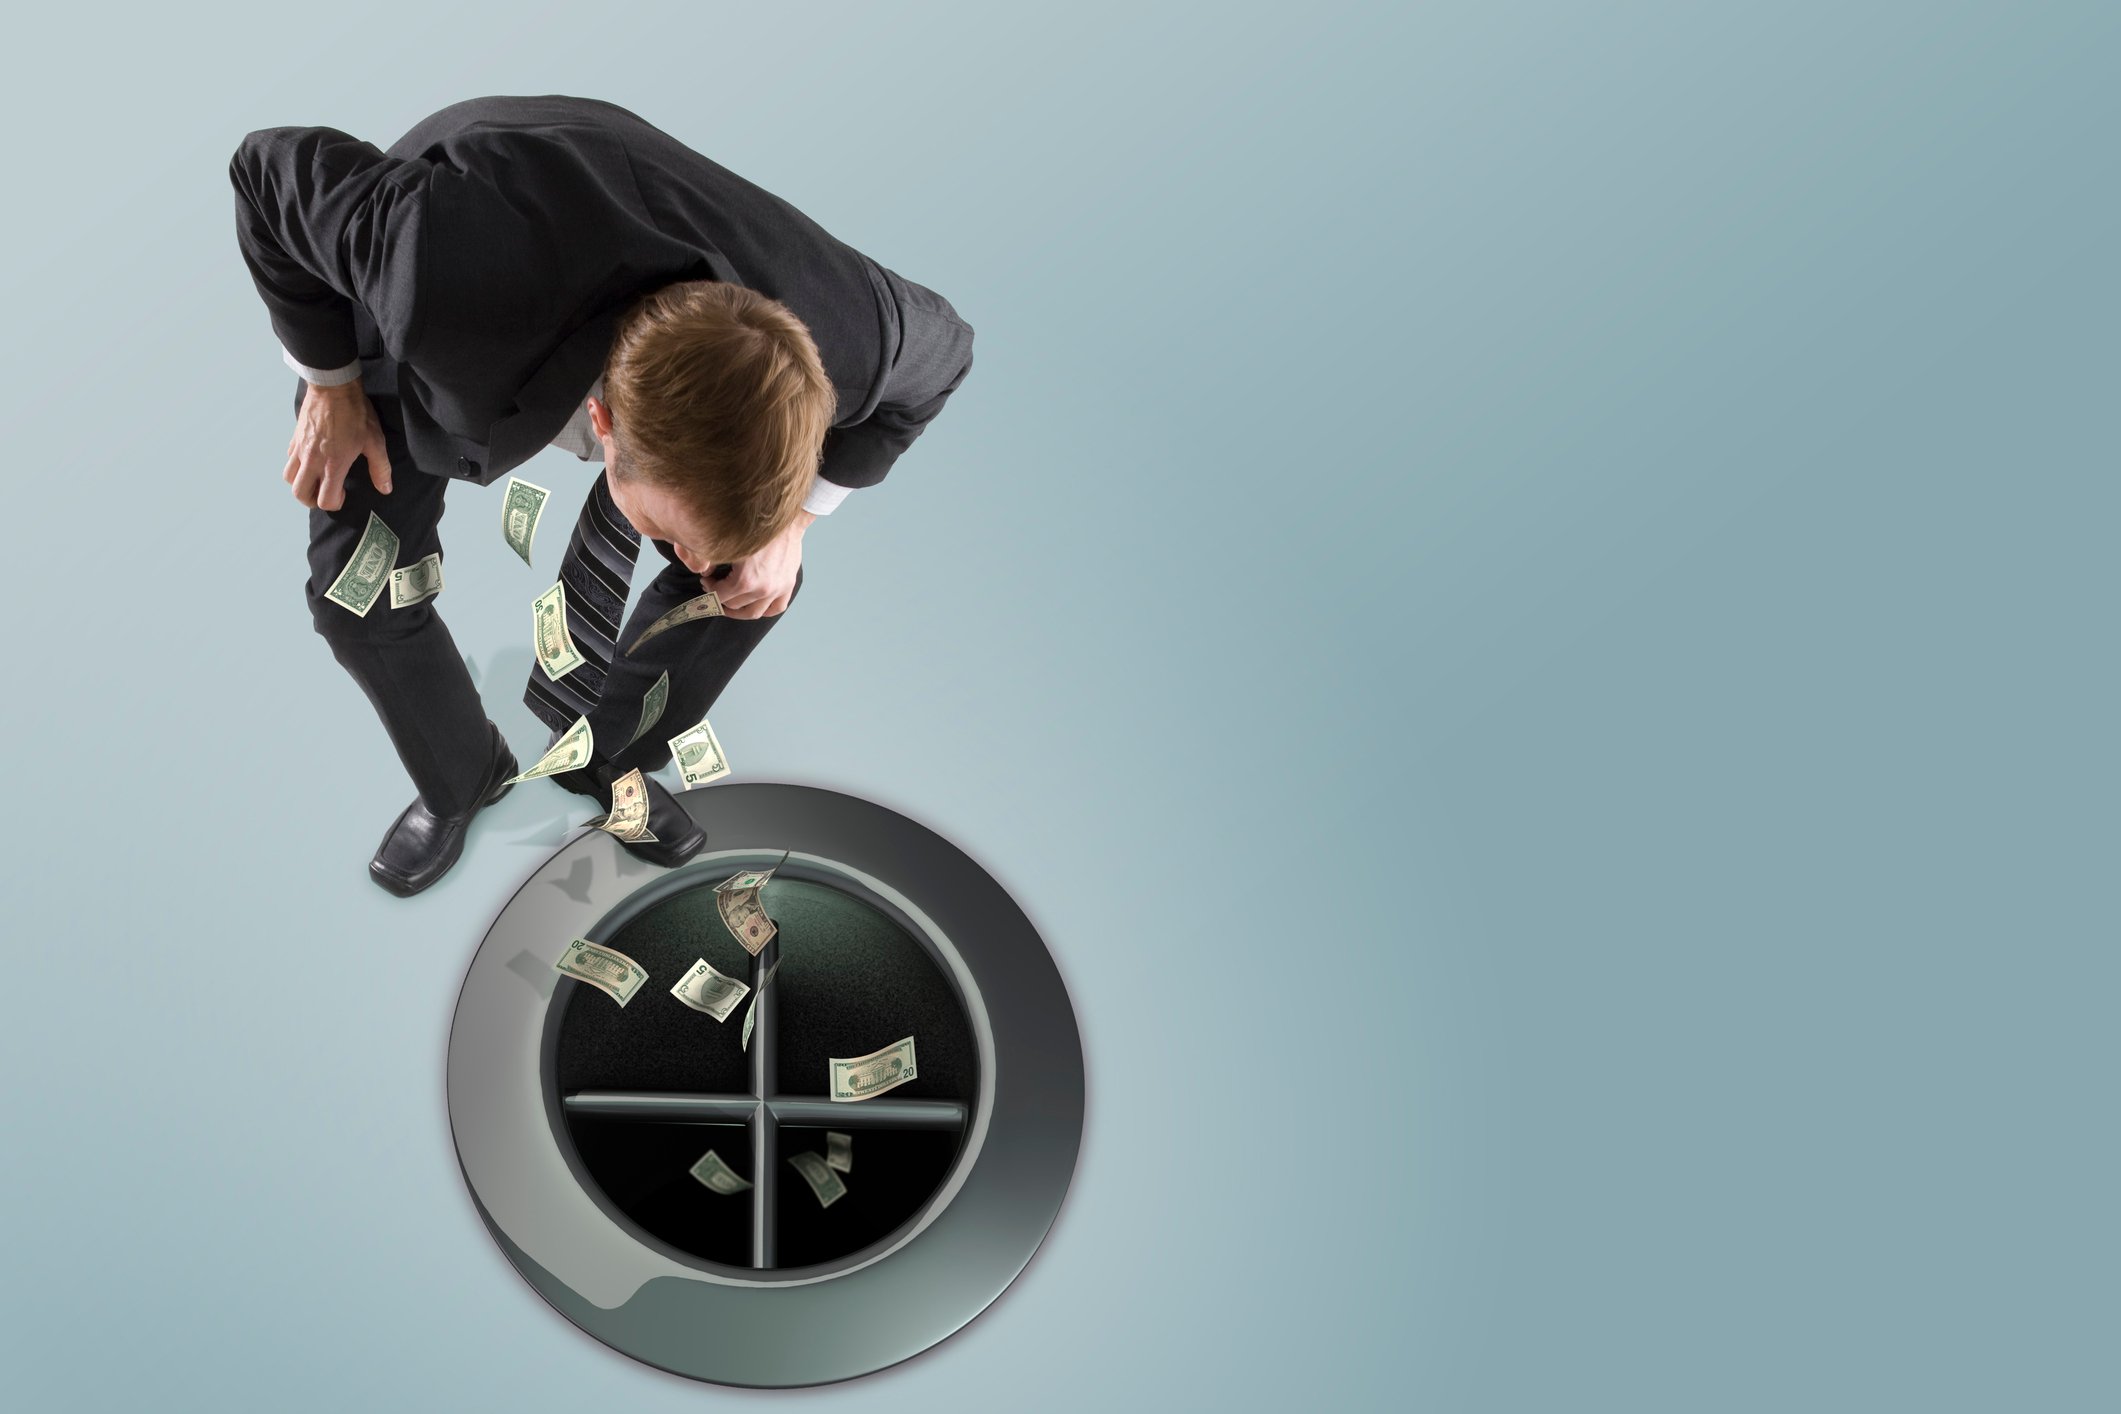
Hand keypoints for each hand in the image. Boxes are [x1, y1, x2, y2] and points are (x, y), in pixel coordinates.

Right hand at [285, 380, 390, 510]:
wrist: (333, 386)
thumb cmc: (356, 413)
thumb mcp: (375, 441)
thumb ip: (380, 468)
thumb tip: (385, 489)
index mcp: (333, 464)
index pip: (325, 500)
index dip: (334, 503)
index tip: (343, 494)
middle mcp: (312, 460)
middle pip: (299, 493)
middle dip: (312, 499)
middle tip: (324, 493)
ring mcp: (299, 448)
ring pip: (288, 478)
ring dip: (300, 484)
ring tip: (315, 480)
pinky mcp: (294, 438)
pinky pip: (288, 459)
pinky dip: (296, 466)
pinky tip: (310, 461)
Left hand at [710, 512, 811, 617]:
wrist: (785, 519)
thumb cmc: (757, 527)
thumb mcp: (730, 543)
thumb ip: (713, 561)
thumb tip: (705, 571)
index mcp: (745, 580)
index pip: (719, 595)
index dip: (708, 588)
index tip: (706, 581)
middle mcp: (762, 589)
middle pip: (734, 605)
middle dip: (720, 597)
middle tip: (715, 587)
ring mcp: (777, 589)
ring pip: (753, 612)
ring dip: (739, 611)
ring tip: (730, 602)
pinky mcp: (788, 585)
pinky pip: (775, 608)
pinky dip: (764, 610)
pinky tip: (754, 605)